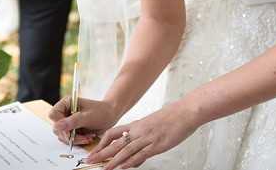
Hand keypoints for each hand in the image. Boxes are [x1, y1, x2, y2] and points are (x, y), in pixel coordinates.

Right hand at [49, 97, 120, 145]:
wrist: (111, 115)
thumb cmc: (101, 111)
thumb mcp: (88, 117)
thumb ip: (72, 122)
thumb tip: (57, 126)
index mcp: (66, 103)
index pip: (53, 115)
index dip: (59, 124)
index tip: (70, 130)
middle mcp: (65, 112)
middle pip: (57, 128)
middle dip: (69, 135)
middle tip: (83, 137)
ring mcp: (68, 122)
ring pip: (63, 136)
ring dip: (75, 139)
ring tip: (88, 137)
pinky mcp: (73, 130)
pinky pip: (70, 139)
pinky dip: (79, 141)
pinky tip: (88, 138)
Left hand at [85, 101, 201, 169]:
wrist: (185, 111)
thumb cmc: (172, 117)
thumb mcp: (153, 125)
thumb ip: (143, 138)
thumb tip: (138, 154)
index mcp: (136, 124)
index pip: (113, 132)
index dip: (102, 142)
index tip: (94, 150)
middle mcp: (138, 131)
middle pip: (115, 143)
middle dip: (101, 153)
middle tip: (90, 160)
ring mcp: (147, 138)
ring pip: (125, 150)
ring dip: (113, 161)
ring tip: (103, 168)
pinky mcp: (157, 145)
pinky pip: (140, 155)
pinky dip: (130, 162)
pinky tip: (123, 168)